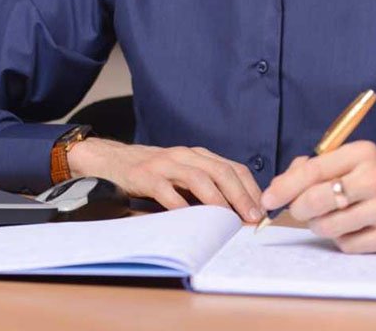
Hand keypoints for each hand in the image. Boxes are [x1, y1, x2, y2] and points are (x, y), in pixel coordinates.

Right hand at [68, 138, 263, 222]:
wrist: (113, 160)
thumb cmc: (153, 172)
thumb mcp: (182, 173)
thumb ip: (205, 186)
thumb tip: (236, 210)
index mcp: (198, 155)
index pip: (233, 168)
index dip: (250, 188)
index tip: (262, 210)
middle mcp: (185, 155)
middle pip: (221, 171)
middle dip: (241, 195)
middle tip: (252, 217)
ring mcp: (165, 164)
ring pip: (199, 178)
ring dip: (218, 200)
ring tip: (230, 219)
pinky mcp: (146, 175)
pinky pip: (167, 191)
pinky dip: (181, 205)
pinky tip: (192, 219)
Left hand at [260, 141, 375, 251]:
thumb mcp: (352, 159)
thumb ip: (316, 166)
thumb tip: (282, 184)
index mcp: (363, 153)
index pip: (314, 171)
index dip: (285, 187)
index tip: (269, 199)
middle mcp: (375, 178)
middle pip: (316, 200)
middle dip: (298, 208)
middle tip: (299, 210)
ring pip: (327, 226)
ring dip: (320, 225)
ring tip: (331, 216)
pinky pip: (347, 245)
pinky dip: (341, 239)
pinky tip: (352, 227)